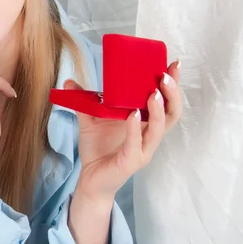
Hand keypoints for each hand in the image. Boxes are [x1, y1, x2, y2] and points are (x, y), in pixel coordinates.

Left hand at [64, 60, 183, 201]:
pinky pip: (137, 143)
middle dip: (172, 94)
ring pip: (160, 129)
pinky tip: (134, 114)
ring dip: (157, 109)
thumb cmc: (97, 150)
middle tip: (165, 75)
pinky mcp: (131, 161)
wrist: (89, 179)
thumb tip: (69, 82)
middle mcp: (149, 137)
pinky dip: (136, 128)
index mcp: (145, 125)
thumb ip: (84, 101)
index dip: (173, 86)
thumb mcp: (90, 120)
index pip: (166, 103)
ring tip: (153, 92)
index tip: (173, 64)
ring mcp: (143, 150)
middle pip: (172, 114)